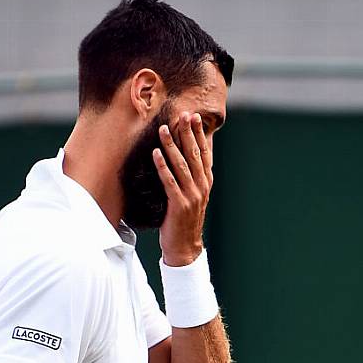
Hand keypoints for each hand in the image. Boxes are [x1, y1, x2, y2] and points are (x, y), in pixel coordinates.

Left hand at [153, 111, 213, 266]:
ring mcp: (192, 196)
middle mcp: (202, 187)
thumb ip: (191, 178)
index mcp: (206, 183)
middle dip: (187, 133)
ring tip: (164, 129)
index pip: (204, 153)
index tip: (194, 117)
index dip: (199, 134)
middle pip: (195, 155)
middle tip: (182, 115)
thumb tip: (185, 158)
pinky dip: (163, 166)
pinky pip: (169, 182)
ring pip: (182, 165)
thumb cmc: (184, 221)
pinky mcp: (179, 205)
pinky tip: (156, 154)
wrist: (185, 248)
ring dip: (172, 146)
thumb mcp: (192, 196)